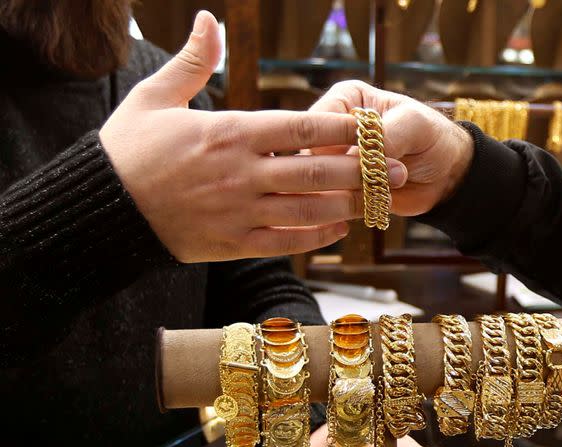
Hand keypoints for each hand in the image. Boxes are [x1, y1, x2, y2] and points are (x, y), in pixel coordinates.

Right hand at [100, 14, 405, 261]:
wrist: (100, 211)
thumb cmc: (127, 150)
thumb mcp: (154, 97)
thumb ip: (192, 60)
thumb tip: (208, 17)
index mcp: (229, 132)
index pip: (300, 126)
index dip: (342, 126)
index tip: (371, 125)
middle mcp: (242, 173)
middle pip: (317, 170)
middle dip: (363, 170)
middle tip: (397, 169)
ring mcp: (240, 212)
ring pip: (309, 209)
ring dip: (349, 204)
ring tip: (378, 199)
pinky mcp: (234, 244)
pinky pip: (287, 241)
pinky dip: (316, 235)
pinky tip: (338, 227)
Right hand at [309, 80, 473, 215]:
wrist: (444, 172)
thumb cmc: (429, 136)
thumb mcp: (414, 125)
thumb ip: (386, 135)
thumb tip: (358, 158)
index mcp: (343, 100)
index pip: (316, 123)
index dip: (335, 143)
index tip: (365, 153)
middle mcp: (330, 130)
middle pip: (312, 155)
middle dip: (343, 170)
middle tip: (380, 173)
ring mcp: (332, 162)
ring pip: (319, 182)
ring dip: (349, 190)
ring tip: (385, 185)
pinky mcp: (339, 189)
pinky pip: (331, 202)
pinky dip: (351, 205)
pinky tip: (376, 198)